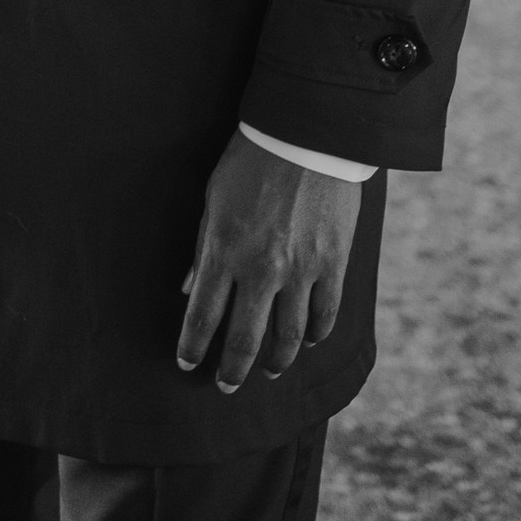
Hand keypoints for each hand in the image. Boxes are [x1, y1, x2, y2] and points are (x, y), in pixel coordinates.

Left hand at [177, 131, 361, 392]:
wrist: (305, 134)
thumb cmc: (249, 162)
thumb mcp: (212, 202)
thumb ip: (203, 250)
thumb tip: (188, 288)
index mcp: (224, 252)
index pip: (202, 317)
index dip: (192, 346)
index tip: (187, 363)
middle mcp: (261, 269)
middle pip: (244, 340)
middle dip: (232, 370)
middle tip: (226, 386)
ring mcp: (301, 270)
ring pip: (289, 336)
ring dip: (276, 360)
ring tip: (268, 370)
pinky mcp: (333, 262)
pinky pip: (326, 313)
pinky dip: (317, 333)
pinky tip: (309, 341)